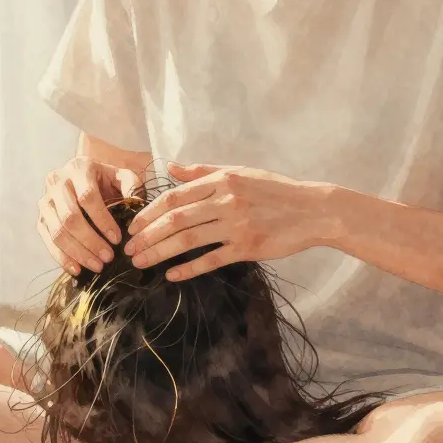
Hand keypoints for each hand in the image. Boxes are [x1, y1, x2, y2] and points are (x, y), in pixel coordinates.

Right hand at [39, 156, 142, 275]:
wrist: (81, 179)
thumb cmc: (105, 180)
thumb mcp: (121, 176)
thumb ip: (132, 185)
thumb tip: (136, 201)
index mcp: (78, 168)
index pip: (87, 197)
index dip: (102, 220)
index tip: (117, 239)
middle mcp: (56, 182)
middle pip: (70, 218)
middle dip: (91, 241)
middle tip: (108, 257)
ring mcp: (45, 201)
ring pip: (58, 232)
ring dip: (78, 252)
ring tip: (97, 266)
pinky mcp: (41, 218)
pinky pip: (48, 240)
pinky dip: (62, 257)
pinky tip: (77, 269)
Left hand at [123, 162, 331, 280]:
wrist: (313, 210)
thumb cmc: (274, 190)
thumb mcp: (239, 172)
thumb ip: (202, 172)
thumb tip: (170, 166)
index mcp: (221, 181)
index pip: (175, 196)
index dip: (149, 212)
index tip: (133, 226)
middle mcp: (226, 201)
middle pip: (176, 219)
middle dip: (148, 235)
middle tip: (129, 248)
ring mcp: (237, 225)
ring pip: (189, 240)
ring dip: (160, 252)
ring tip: (141, 262)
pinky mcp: (248, 247)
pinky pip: (212, 259)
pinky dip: (189, 268)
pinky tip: (171, 276)